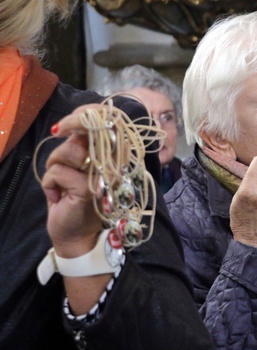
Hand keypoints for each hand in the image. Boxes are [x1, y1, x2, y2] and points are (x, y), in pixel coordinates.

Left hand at [42, 104, 109, 258]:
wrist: (75, 235)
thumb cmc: (73, 199)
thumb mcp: (77, 169)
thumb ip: (79, 148)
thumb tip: (68, 125)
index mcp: (114, 157)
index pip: (108, 124)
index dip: (89, 114)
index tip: (70, 120)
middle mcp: (114, 164)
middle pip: (91, 130)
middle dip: (70, 126)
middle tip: (57, 131)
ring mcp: (103, 176)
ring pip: (70, 149)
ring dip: (55, 163)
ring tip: (58, 180)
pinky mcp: (87, 188)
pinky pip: (57, 172)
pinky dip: (49, 183)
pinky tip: (57, 196)